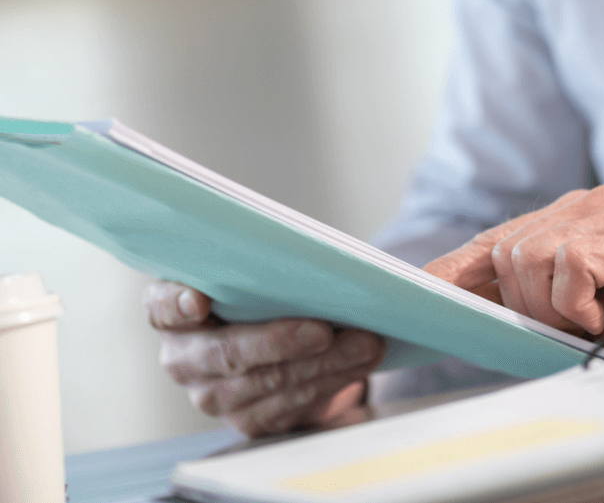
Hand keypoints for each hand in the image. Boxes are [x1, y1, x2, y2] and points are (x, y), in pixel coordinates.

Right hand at [144, 281, 384, 436]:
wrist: (276, 343)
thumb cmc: (261, 294)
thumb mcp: (252, 275)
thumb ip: (262, 266)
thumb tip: (311, 258)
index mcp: (173, 312)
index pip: (162, 307)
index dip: (178, 305)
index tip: (200, 301)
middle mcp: (184, 358)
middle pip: (228, 353)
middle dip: (282, 341)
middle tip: (324, 330)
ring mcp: (213, 396)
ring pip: (270, 383)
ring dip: (325, 364)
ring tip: (365, 343)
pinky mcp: (248, 421)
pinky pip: (291, 405)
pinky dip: (332, 381)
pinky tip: (360, 363)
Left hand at [425, 186, 603, 360]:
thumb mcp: (594, 310)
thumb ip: (546, 301)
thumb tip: (487, 317)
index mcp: (572, 219)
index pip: (497, 239)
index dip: (457, 267)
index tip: (422, 292)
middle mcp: (584, 206)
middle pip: (505, 251)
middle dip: (520, 304)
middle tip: (566, 328)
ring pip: (527, 257)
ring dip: (547, 308)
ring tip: (588, 325)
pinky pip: (568, 266)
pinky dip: (575, 304)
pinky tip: (603, 318)